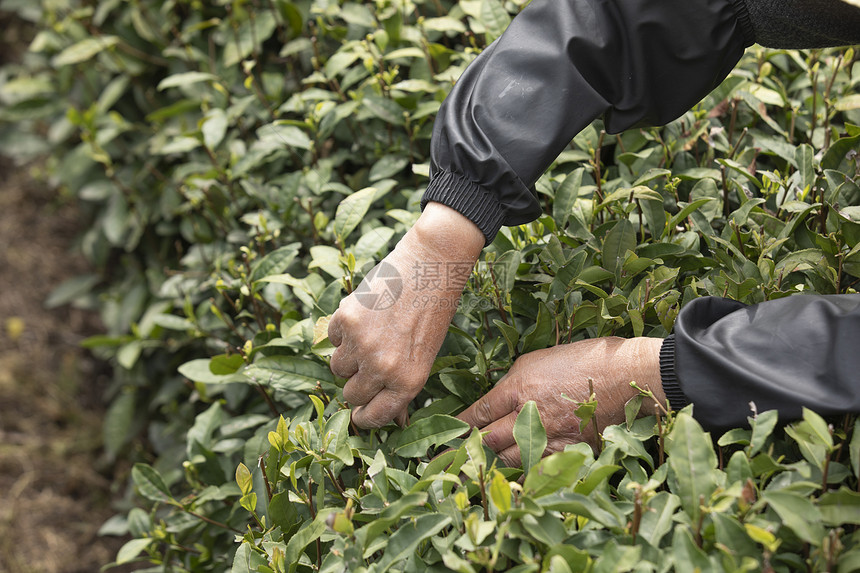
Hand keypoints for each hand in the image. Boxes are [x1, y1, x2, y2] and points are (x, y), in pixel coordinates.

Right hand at [328, 202, 484, 427]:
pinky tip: (366, 314)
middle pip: (351, 394)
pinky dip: (343, 331)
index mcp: (408, 382)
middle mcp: (383, 368)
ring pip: (337, 367)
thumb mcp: (426, 357)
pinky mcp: (345, 319)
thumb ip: (403, 386)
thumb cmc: (432, 312)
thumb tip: (394, 419)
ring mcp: (361, 344)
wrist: (430, 266)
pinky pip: (331, 338)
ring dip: (348, 356)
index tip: (360, 412)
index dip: (364, 417)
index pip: (373, 417)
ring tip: (371, 333)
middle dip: (357, 383)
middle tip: (370, 362)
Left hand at [457, 337, 664, 465]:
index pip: (478, 413)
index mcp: (519, 388)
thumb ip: (514, 382)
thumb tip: (498, 401)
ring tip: (477, 469)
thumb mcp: (539, 360)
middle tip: (446, 463)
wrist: (629, 375)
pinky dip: (526, 470)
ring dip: (495, 463)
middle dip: (466, 452)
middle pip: (489, 441)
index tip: (445, 438)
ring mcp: (551, 438)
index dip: (460, 428)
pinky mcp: (571, 452)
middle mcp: (530, 416)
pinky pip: (540, 467)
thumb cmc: (586, 359)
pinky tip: (517, 472)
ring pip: (511, 460)